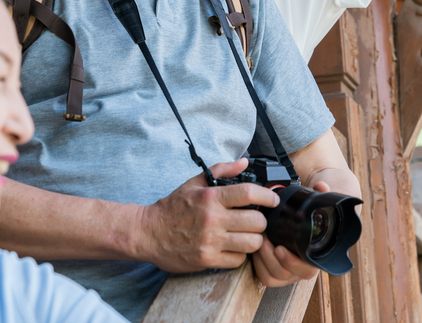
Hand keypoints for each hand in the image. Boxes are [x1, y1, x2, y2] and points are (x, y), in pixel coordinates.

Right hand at [139, 158, 279, 272]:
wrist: (148, 233)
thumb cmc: (172, 208)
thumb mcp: (194, 183)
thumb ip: (222, 170)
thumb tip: (244, 162)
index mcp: (211, 197)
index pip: (249, 194)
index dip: (267, 196)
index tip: (273, 200)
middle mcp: (212, 219)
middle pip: (256, 222)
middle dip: (261, 221)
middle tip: (257, 220)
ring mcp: (210, 241)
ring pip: (252, 243)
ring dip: (254, 239)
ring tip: (247, 235)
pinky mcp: (207, 259)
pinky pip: (238, 260)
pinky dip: (240, 255)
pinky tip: (233, 248)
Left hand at [252, 181, 329, 286]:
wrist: (305, 220)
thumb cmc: (311, 214)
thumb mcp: (317, 203)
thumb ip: (321, 194)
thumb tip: (321, 186)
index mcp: (315, 257)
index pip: (307, 270)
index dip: (292, 262)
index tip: (279, 249)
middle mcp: (301, 268)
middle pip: (286, 275)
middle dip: (271, 259)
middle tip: (264, 242)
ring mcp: (288, 272)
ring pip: (273, 277)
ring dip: (263, 260)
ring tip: (258, 242)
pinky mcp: (275, 273)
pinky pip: (265, 277)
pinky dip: (258, 266)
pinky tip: (255, 251)